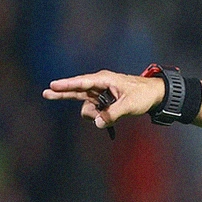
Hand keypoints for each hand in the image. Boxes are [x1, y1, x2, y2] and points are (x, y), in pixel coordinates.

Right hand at [42, 70, 164, 129]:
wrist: (154, 94)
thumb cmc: (143, 95)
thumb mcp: (129, 104)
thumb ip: (112, 114)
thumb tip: (97, 123)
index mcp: (105, 79)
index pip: (82, 82)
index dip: (67, 84)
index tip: (53, 85)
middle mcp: (99, 85)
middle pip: (76, 90)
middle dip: (63, 93)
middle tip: (46, 93)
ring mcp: (99, 93)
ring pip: (86, 106)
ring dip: (93, 115)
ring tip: (110, 117)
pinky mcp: (102, 101)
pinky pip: (92, 110)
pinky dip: (97, 117)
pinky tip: (107, 119)